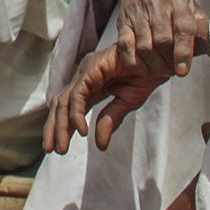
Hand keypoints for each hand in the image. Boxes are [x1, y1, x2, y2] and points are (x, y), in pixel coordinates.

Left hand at [44, 44, 173, 153]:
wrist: (159, 58)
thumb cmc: (145, 75)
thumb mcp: (126, 103)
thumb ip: (110, 120)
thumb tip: (99, 146)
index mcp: (90, 86)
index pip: (68, 108)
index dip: (61, 128)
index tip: (57, 149)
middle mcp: (83, 77)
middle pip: (60, 104)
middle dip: (54, 128)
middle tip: (51, 151)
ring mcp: (86, 71)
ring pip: (65, 101)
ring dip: (61, 125)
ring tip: (62, 147)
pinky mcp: (91, 68)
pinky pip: (79, 94)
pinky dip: (77, 113)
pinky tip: (82, 131)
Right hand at [109, 0, 208, 77]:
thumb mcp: (189, 1)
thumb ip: (200, 23)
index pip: (183, 27)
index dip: (184, 51)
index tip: (183, 70)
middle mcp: (156, 2)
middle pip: (162, 39)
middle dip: (169, 61)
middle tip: (173, 70)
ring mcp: (137, 11)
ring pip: (144, 45)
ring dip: (154, 64)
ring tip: (161, 70)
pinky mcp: (123, 21)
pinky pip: (125, 45)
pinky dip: (134, 60)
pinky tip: (143, 66)